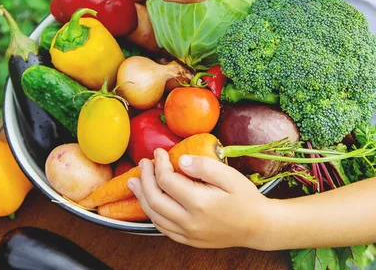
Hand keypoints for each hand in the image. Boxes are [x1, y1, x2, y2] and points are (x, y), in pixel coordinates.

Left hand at [128, 148, 272, 248]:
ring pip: (154, 216)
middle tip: (143, 163)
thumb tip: (182, 160)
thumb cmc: (245, 198)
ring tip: (134, 181)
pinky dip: (152, 213)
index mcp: (199, 203)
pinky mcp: (188, 241)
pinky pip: (162, 228)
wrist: (257, 226)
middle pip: (154, 199)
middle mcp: (189, 221)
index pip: (167, 180)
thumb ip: (204, 166)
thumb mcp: (229, 176)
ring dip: (142, 196)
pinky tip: (149, 201)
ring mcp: (187, 234)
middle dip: (145, 178)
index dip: (159, 163)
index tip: (159, 152)